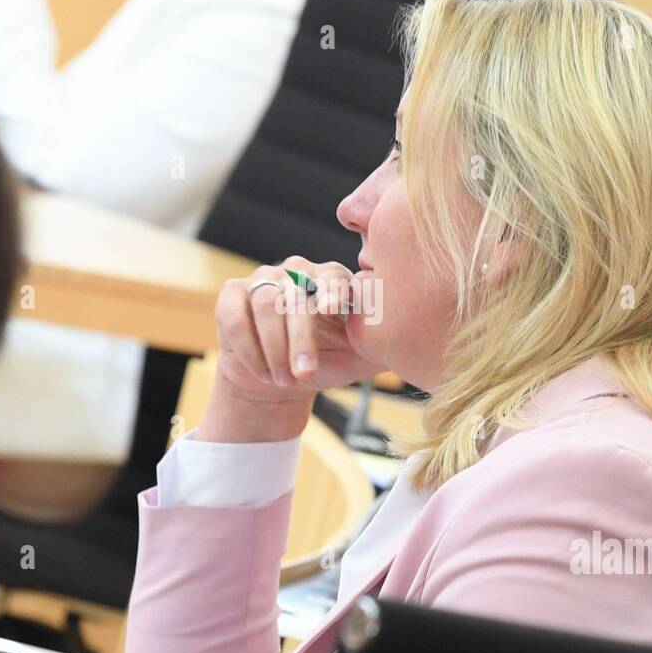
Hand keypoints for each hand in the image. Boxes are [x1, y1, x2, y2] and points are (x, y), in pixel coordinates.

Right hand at [213, 256, 378, 406]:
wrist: (280, 381)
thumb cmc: (325, 364)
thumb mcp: (359, 357)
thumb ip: (383, 343)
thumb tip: (418, 340)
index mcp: (331, 279)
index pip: (333, 276)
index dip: (332, 290)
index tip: (331, 309)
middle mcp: (296, 270)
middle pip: (296, 295)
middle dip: (299, 339)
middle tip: (304, 373)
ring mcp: (263, 279)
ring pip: (266, 304)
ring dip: (274, 347)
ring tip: (283, 380)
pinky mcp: (232, 295)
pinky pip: (235, 316)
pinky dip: (248, 347)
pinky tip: (262, 372)